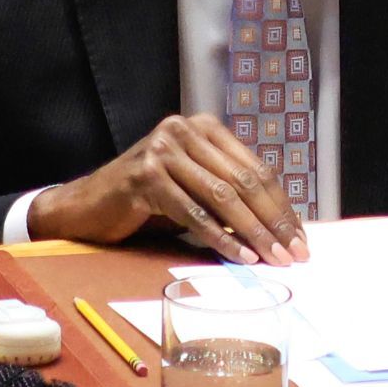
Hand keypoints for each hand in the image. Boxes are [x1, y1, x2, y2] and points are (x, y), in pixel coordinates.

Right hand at [26, 113, 309, 266]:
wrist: (87, 207)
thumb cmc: (147, 202)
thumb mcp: (193, 190)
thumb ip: (229, 195)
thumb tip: (280, 228)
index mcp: (204, 128)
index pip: (255, 169)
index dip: (281, 205)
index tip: (301, 237)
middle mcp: (184, 130)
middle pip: (243, 180)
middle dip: (274, 221)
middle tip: (294, 253)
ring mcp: (162, 150)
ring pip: (222, 196)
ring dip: (253, 232)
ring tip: (273, 259)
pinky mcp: (145, 177)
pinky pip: (193, 213)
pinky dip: (220, 238)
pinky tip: (239, 256)